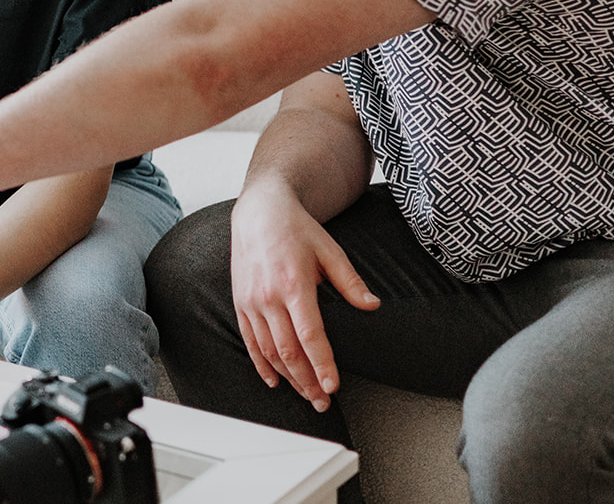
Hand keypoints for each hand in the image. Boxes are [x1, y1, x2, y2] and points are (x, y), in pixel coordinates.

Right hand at [230, 181, 378, 411]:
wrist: (258, 212)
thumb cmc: (297, 230)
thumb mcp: (329, 250)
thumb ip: (350, 282)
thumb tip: (373, 306)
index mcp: (294, 284)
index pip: (309, 334)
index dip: (322, 364)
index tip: (333, 386)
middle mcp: (268, 296)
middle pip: (288, 350)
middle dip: (307, 381)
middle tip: (323, 402)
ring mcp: (251, 302)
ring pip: (269, 351)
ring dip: (288, 378)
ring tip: (307, 395)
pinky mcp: (240, 303)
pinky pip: (250, 341)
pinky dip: (261, 365)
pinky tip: (275, 380)